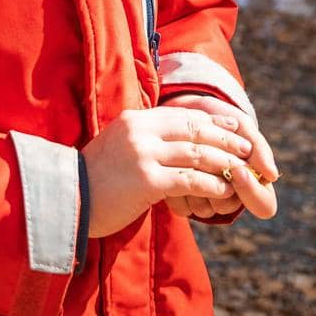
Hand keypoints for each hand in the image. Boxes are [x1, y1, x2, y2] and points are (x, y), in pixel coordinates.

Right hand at [78, 106, 258, 237]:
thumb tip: (176, 142)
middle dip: (226, 138)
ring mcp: (143, 154)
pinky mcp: (147, 181)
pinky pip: (189, 180)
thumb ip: (145, 140)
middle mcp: (140, 131)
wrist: (67, 200)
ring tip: (242, 171)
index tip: (234, 124)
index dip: (212, 119)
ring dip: (225, 163)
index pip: (182, 114)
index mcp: (135, 120)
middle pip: (194, 129)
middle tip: (248, 147)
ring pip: (197, 153)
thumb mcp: (119, 149)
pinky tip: (224, 192)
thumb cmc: (95, 180)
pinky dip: (211, 186)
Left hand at [158, 93, 277, 220]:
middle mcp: (229, 196)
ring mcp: (204, 200)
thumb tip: (272, 175)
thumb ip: (257, 147)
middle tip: (207, 161)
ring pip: (204, 211)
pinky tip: (174, 167)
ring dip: (196, 184)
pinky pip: (182, 207)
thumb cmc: (218, 119)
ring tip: (190, 160)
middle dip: (219, 184)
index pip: (263, 205)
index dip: (251, 192)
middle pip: (229, 208)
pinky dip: (177, 188)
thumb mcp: (240, 124)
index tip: (239, 171)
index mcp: (251, 183)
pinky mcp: (181, 199)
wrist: (182, 111)